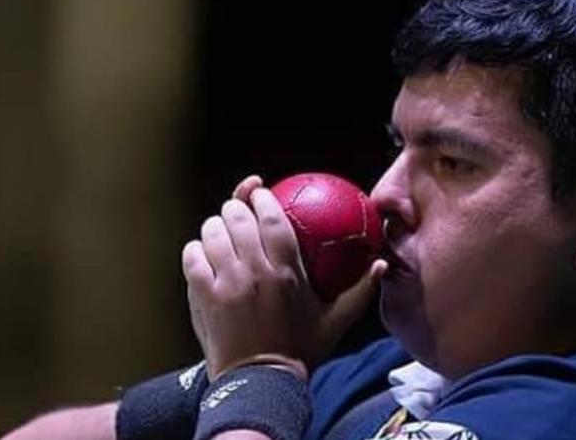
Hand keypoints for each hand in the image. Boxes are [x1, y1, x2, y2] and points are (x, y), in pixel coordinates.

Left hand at [183, 175, 387, 379]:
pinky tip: (202, 254)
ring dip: (214, 227)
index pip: (272, 218)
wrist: (261, 383)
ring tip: (219, 231)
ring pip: (211, 232)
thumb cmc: (301, 351)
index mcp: (287, 272)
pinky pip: (192, 256)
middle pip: (237, 217)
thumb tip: (382, 264)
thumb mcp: (336, 322)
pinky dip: (195, 250)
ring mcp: (226, 282)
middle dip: (235, 207)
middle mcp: (254, 271)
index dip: (262, 197)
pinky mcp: (204, 295)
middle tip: (238, 211)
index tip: (261, 192)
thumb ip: (361, 291)